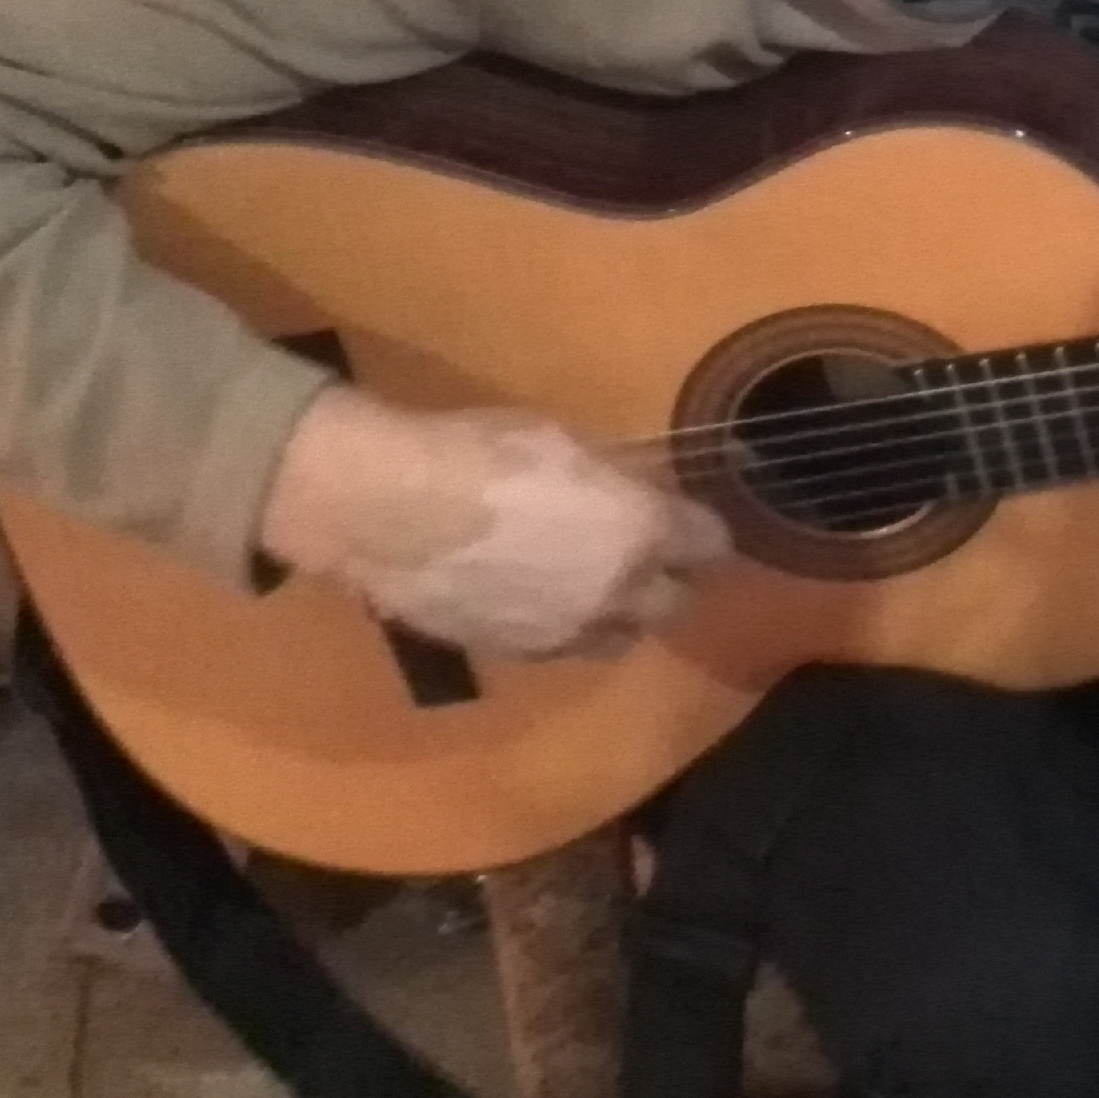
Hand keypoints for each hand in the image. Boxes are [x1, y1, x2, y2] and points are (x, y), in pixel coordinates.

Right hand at [256, 386, 730, 658]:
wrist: (388, 509)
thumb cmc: (479, 453)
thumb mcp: (565, 442)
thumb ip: (615, 477)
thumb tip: (637, 487)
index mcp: (643, 532)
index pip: (710, 544)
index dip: (701, 530)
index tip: (687, 519)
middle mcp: (618, 593)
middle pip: (677, 603)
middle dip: (669, 580)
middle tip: (646, 555)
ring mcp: (567, 633)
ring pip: (622, 637)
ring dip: (620, 613)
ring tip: (593, 585)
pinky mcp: (517, 654)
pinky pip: (563, 649)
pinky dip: (565, 628)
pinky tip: (537, 600)